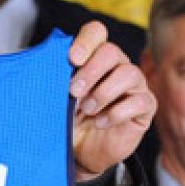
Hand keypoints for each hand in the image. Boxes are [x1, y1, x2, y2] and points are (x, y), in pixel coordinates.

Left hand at [68, 21, 154, 181]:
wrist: (82, 152)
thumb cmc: (70, 120)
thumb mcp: (56, 98)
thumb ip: (53, 79)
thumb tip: (40, 66)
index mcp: (94, 57)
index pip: (96, 33)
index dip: (86, 41)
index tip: (72, 59)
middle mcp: (117, 66)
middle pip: (112, 51)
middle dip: (91, 71)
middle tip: (74, 91)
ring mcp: (134, 85)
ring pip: (129, 73)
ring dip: (104, 92)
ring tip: (88, 110)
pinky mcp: (145, 107)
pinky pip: (139, 101)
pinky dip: (117, 113)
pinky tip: (101, 122)